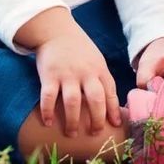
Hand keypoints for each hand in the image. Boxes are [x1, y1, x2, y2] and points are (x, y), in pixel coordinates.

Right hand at [16, 8, 121, 137]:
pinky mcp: (49, 75)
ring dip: (73, 120)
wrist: (56, 31)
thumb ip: (102, 78)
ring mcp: (67, 74)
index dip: (113, 110)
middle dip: (96, 119)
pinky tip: (48, 122)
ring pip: (73, 102)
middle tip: (94, 133)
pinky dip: (48, 111)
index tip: (115, 125)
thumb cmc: (79, 49)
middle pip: (95, 99)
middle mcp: (85, 73)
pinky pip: (48, 97)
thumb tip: (111, 103)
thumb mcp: (96, 60)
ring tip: (72, 133)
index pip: (110, 92)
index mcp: (99, 69)